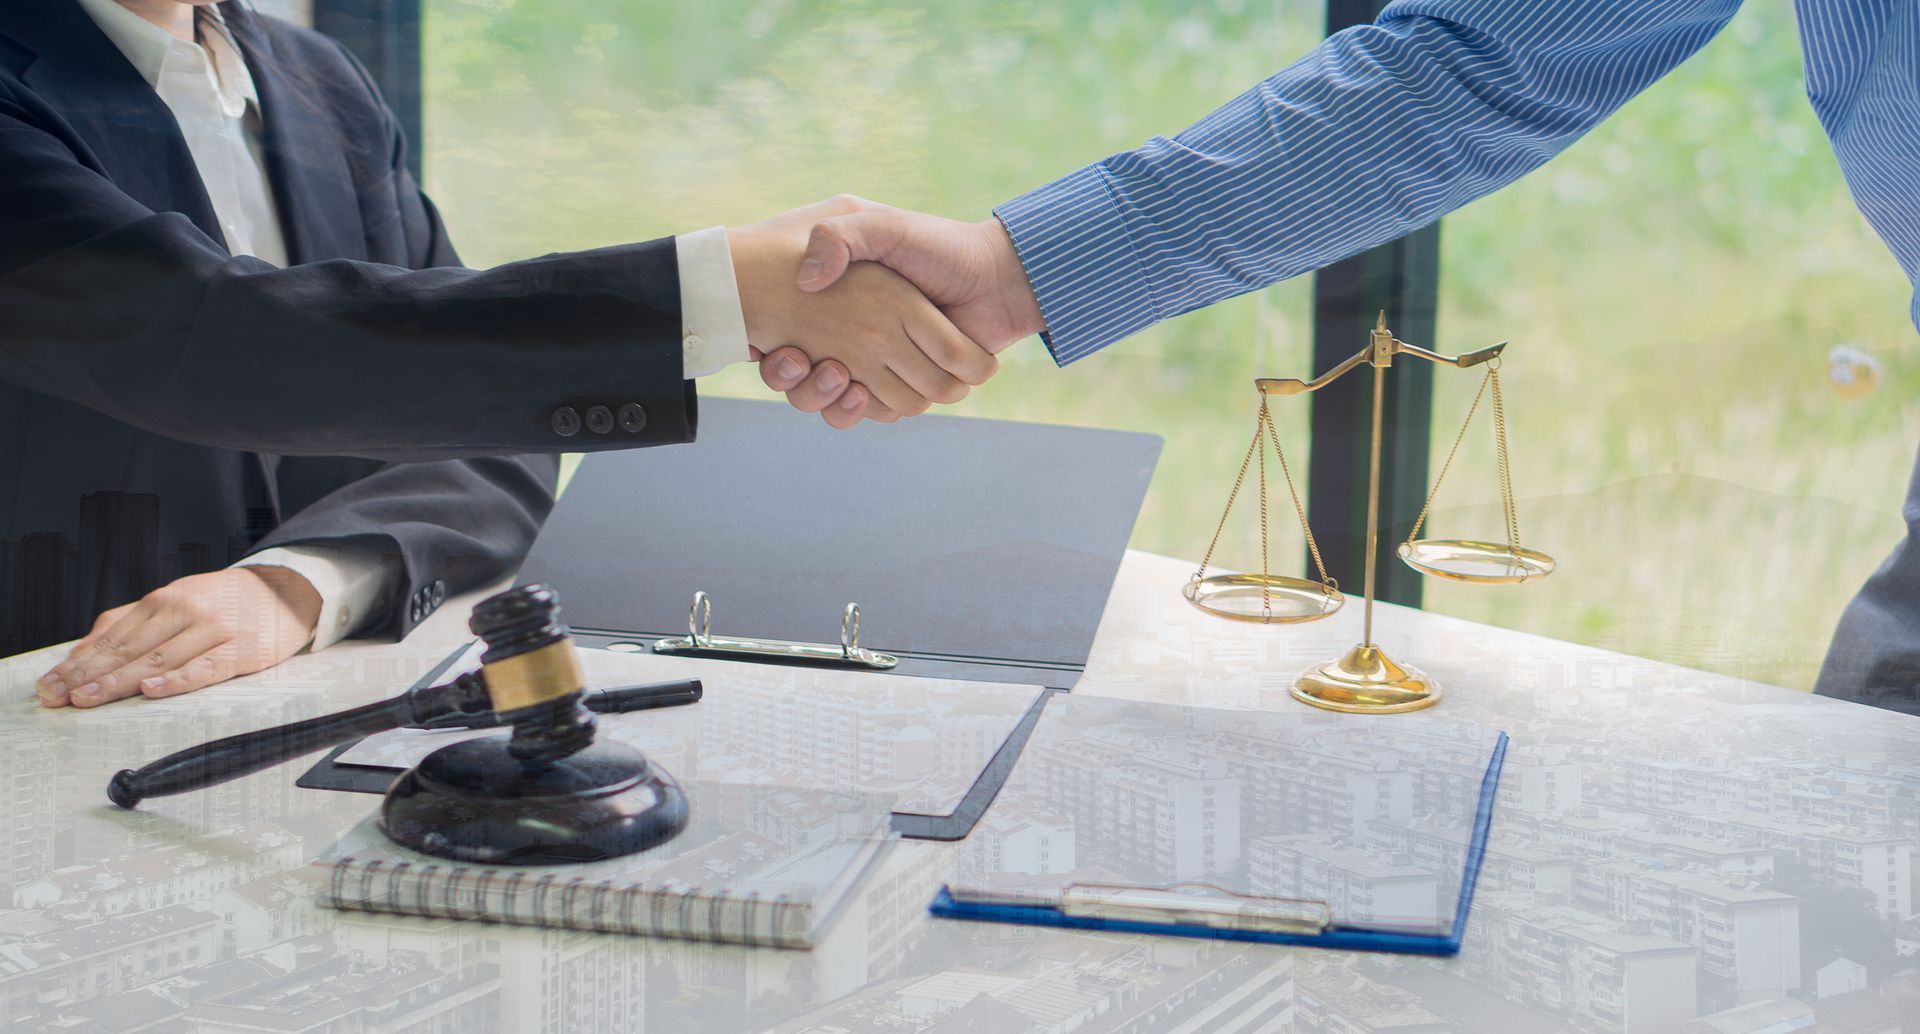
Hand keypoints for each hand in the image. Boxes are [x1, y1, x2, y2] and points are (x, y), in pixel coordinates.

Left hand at [35, 567, 322, 707]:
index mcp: (165, 599)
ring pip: (160, 659)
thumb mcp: (176, 601)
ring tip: (90, 698)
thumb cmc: (225, 602)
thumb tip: (82, 651)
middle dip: (90, 675)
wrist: (286, 592)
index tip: (52, 684)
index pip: (113, 636)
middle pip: (130, 648)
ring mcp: (214, 629)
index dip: (79, 662)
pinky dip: (177, 680)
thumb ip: (130, 621)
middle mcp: (186, 610)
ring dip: (120, 681)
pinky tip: (152, 689)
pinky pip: (205, 667)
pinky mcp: (241, 650)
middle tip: (61, 697)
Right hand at [730, 198, 998, 427]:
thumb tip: (806, 279)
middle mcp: (854, 337)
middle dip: (794, 380)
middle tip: (798, 361)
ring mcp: (879, 366)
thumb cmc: (940, 247)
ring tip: (834, 375)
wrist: (997, 278)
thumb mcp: (885, 227)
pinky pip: (874, 411)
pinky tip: (859, 390)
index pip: (784, 335)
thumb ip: (841, 237)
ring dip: (825, 398)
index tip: (768, 345)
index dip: (771, 349)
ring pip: (832, 402)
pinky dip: (864, 408)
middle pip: (800, 380)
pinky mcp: (906, 389)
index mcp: (842, 302)